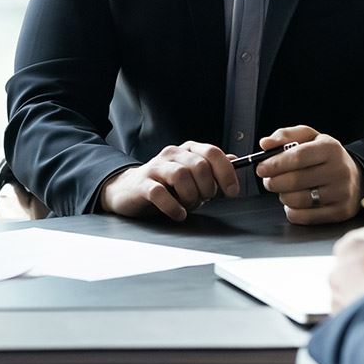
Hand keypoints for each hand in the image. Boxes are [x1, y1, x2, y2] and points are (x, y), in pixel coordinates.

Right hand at [98, 142, 238, 220]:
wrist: (128, 190)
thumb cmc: (165, 185)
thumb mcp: (191, 174)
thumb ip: (212, 168)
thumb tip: (234, 160)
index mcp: (187, 150)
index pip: (212, 152)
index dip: (226, 173)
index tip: (232, 191)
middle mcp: (171, 154)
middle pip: (198, 166)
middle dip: (207, 188)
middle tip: (204, 200)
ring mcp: (155, 168)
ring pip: (180, 176)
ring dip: (191, 196)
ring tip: (189, 206)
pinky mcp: (142, 185)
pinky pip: (160, 193)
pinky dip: (173, 207)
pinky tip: (178, 214)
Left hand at [256, 126, 363, 224]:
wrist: (356, 176)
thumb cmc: (325, 156)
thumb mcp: (309, 137)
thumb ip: (285, 136)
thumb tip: (264, 143)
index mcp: (330, 148)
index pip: (298, 156)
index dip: (275, 164)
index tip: (261, 168)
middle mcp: (339, 170)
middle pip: (295, 180)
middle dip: (274, 182)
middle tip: (269, 181)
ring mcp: (341, 193)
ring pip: (298, 200)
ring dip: (283, 196)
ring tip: (285, 190)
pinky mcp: (340, 212)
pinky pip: (305, 217)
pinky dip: (292, 211)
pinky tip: (293, 203)